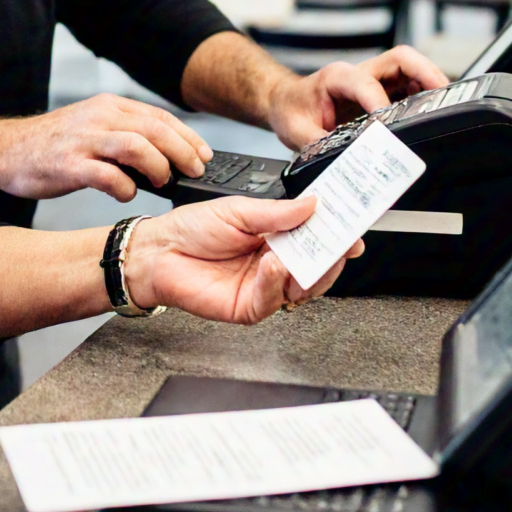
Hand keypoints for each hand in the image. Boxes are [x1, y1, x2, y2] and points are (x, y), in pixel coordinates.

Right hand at [0, 94, 212, 200]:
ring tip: (164, 182)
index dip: (187, 136)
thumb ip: (124, 135)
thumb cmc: (51, 144)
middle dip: (182, 151)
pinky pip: (107, 175)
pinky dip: (124, 187)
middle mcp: (98, 118)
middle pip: (154, 129)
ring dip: (158, 166)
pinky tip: (126, 194)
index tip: (203, 155)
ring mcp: (83, 140)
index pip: (158, 117)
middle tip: (194, 171)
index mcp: (107, 107)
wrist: (5, 150)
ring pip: (136, 146)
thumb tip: (165, 156)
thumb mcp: (92, 127)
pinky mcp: (69, 165)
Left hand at [124, 196, 364, 323]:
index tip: (354, 226)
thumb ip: (277, 212)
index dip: (336, 233)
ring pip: (304, 287)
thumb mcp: (237, 211)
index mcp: (274, 236)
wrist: (158, 252)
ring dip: (308, 270)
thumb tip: (313, 204)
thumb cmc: (190, 229)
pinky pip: (274, 300)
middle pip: (318, 265)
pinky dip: (276, 282)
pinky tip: (272, 265)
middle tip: (343, 242)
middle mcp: (274, 262)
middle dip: (333, 254)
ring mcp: (264, 286)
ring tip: (297, 253)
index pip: (314, 237)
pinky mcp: (250, 307)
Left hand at [265, 46, 449, 150]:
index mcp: (335, 77)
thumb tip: (347, 163)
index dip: (380, 104)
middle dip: (426, 73)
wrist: (283, 102)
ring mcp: (373, 79)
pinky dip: (426, 95)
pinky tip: (432, 113)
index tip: (387, 128)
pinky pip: (410, 85)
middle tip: (444, 97)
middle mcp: (358, 73)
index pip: (365, 83)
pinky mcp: (382, 89)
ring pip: (411, 68)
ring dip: (431, 83)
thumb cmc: (290, 111)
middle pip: (401, 59)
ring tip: (446, 107)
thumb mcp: (296, 132)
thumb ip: (321, 145)